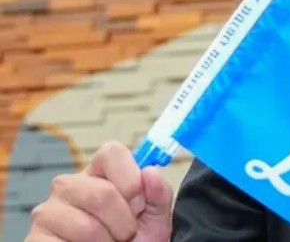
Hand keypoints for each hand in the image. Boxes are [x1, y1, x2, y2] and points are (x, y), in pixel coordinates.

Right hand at [26, 141, 172, 241]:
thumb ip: (159, 193)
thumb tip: (150, 171)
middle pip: (102, 194)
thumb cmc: (134, 241)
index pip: (111, 152)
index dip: (130, 177)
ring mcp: (49, 211)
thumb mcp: (155, 217)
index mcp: (99, 173)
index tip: (138, 201)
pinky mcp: (36, 238)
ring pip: (86, 226)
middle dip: (123, 221)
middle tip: (127, 234)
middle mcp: (69, 186)